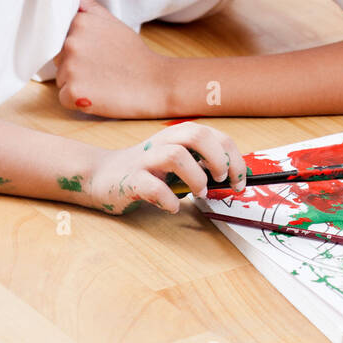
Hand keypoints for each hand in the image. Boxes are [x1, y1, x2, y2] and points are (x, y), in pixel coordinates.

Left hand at [55, 0, 172, 118]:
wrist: (156, 81)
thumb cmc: (134, 53)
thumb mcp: (112, 22)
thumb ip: (88, 7)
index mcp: (79, 22)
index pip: (60, 39)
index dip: (79, 49)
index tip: (97, 53)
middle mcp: (71, 42)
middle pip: (58, 60)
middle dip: (75, 66)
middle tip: (102, 68)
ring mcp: (70, 67)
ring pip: (60, 80)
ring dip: (77, 83)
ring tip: (102, 81)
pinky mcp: (73, 91)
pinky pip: (64, 98)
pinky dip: (78, 101)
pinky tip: (98, 94)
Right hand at [85, 121, 247, 214]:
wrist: (103, 175)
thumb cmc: (148, 171)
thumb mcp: (178, 162)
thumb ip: (200, 164)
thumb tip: (233, 177)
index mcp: (179, 136)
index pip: (215, 136)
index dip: (234, 157)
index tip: (240, 181)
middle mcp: (163, 141)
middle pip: (197, 135)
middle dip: (218, 158)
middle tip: (221, 180)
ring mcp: (146, 159)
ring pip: (176, 155)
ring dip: (195, 176)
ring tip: (199, 193)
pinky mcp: (130, 180)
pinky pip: (152, 186)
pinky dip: (168, 199)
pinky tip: (172, 207)